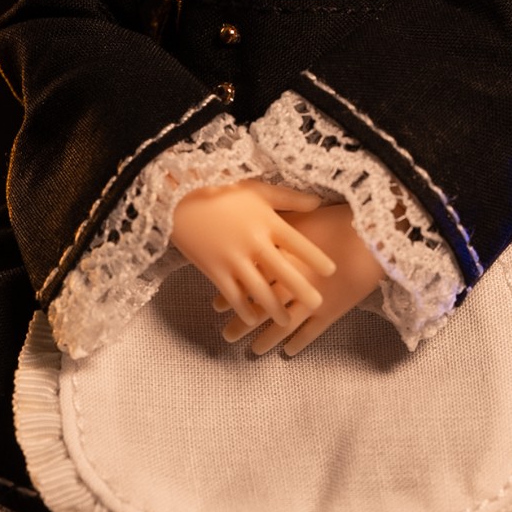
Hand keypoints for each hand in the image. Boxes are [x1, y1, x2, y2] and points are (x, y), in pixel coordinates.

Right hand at [171, 181, 335, 330]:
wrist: (179, 197)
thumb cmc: (222, 189)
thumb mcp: (257, 190)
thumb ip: (289, 198)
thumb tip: (318, 203)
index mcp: (266, 221)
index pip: (297, 242)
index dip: (315, 257)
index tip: (331, 271)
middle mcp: (253, 242)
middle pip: (283, 271)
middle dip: (301, 289)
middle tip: (318, 304)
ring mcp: (233, 258)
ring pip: (258, 289)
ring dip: (273, 308)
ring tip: (286, 321)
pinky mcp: (213, 269)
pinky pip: (232, 294)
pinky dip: (242, 308)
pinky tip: (251, 319)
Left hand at [213, 201, 385, 356]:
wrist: (374, 234)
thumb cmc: (336, 219)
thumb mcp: (301, 215)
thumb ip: (277, 222)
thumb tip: (253, 219)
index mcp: (282, 258)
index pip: (250, 281)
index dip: (233, 294)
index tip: (217, 305)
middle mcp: (292, 282)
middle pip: (261, 306)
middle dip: (242, 323)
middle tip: (226, 337)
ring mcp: (312, 299)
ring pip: (283, 324)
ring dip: (266, 339)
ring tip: (254, 351)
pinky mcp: (333, 310)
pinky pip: (312, 332)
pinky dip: (300, 343)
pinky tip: (288, 352)